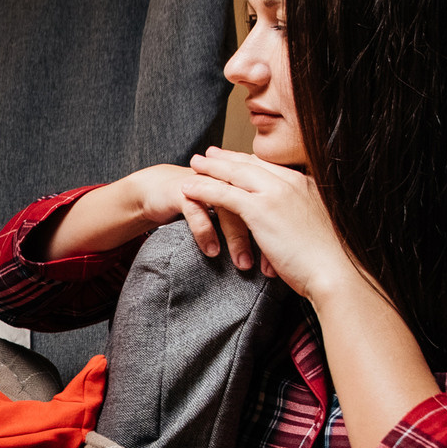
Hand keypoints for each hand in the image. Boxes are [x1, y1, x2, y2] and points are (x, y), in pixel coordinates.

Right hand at [32, 163, 260, 265]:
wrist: (159, 188)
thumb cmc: (201, 202)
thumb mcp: (232, 210)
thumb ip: (255, 219)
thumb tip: (279, 249)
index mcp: (248, 180)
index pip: (272, 204)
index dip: (280, 232)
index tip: (287, 263)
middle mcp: (231, 179)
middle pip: (255, 205)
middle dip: (263, 238)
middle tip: (269, 268)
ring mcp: (208, 182)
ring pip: (230, 209)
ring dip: (237, 239)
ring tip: (243, 264)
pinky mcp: (183, 190)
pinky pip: (197, 212)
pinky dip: (206, 232)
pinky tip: (212, 252)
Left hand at [181, 149, 437, 447]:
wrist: (339, 272)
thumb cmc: (334, 262)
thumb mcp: (321, 231)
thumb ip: (305, 220)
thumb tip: (300, 229)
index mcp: (308, 185)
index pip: (271, 168)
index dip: (250, 162)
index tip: (236, 158)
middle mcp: (291, 182)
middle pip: (251, 164)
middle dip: (228, 157)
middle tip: (209, 153)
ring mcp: (275, 194)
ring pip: (234, 174)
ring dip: (210, 168)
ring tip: (193, 164)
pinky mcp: (260, 210)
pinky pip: (223, 194)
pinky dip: (203, 188)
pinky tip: (188, 188)